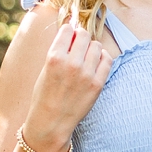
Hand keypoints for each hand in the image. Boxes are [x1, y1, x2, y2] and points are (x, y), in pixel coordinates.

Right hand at [22, 19, 111, 151]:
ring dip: (91, 48)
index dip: (68, 32)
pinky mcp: (98, 84)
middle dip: (80, 38)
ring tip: (85, 58)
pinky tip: (94, 64)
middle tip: (78, 47)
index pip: (68, 29)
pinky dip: (102, 58)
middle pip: (84, 35)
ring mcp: (87, 74)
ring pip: (96, 46)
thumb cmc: (45, 95)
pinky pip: (107, 60)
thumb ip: (59, 50)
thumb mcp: (45, 69)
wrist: (51, 122)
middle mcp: (71, 64)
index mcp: (54, 57)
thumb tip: (74, 33)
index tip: (69, 37)